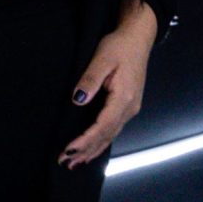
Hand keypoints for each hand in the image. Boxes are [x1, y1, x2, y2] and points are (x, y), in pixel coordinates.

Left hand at [59, 0, 156, 168]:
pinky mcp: (128, 106)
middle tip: (65, 162)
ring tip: (75, 163)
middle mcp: (130, 108)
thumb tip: (78, 100)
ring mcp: (130, 108)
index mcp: (124, 98)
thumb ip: (90, 80)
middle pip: (106, 136)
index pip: (102, 126)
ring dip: (93, 150)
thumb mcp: (102, 58)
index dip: (85, 140)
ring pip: (110, 135)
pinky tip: (92, 149)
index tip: (68, 149)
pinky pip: (113, 129)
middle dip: (86, 151)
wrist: (137, 38)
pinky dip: (101, 141)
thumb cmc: (119, 45)